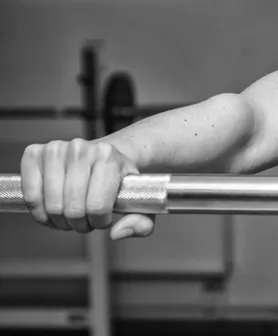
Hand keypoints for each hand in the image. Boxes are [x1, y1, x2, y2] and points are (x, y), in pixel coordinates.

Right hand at [20, 139, 154, 239]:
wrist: (103, 156)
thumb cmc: (119, 180)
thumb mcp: (140, 201)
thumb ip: (142, 223)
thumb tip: (117, 233)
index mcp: (108, 157)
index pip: (97, 206)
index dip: (99, 222)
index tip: (102, 220)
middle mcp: (81, 148)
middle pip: (72, 208)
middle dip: (79, 224)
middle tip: (85, 221)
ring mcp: (55, 149)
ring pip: (51, 205)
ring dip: (60, 221)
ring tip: (71, 216)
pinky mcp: (34, 154)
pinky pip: (30, 195)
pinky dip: (39, 212)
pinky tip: (51, 211)